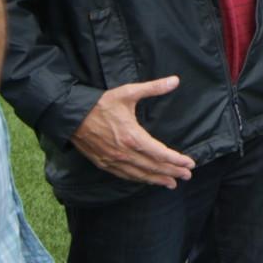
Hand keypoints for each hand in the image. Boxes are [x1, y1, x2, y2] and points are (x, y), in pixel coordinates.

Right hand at [70, 76, 195, 188]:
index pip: (160, 153)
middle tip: (187, 176)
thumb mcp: (128, 92)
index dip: (176, 160)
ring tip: (172, 183)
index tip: (190, 164)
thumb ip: (154, 88)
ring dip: (158, 179)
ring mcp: (114, 161)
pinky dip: (140, 179)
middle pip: (153, 167)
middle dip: (172, 172)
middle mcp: (125, 153)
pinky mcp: (104, 164)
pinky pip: (126, 176)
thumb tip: (175, 80)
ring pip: (140, 174)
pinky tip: (148, 180)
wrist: (72, 116)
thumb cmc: (102, 104)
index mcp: (133, 137)